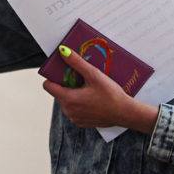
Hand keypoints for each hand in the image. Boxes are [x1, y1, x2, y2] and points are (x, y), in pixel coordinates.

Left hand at [42, 45, 158, 133]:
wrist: (125, 113)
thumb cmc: (111, 94)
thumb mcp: (94, 75)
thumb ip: (76, 62)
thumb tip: (63, 51)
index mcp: (68, 99)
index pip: (47, 86)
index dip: (53, 77)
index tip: (63, 72)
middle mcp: (68, 111)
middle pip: (58, 92)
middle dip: (67, 84)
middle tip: (81, 78)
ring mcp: (74, 118)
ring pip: (67, 101)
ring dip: (74, 93)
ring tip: (89, 88)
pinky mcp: (81, 122)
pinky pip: (75, 110)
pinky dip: (80, 103)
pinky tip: (93, 99)